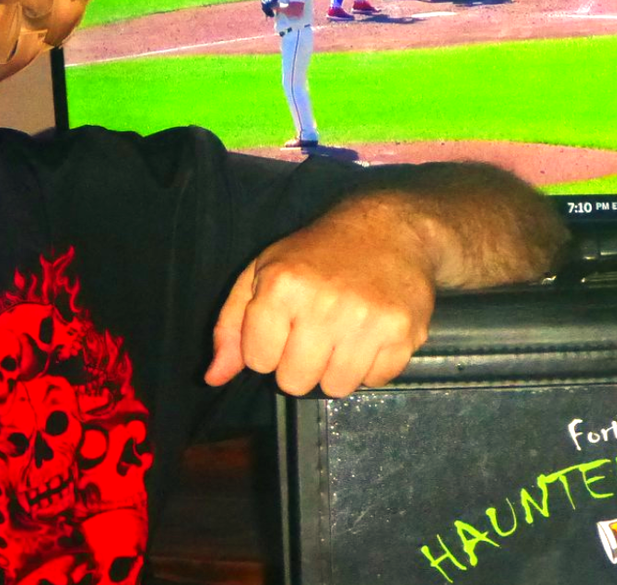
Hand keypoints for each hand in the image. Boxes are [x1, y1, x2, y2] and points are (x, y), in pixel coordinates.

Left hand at [204, 201, 434, 396]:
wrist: (389, 229)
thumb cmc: (317, 254)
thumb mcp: (261, 273)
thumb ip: (231, 326)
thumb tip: (213, 377)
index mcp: (282, 285)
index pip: (258, 360)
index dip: (268, 348)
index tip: (284, 327)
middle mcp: (324, 304)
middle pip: (295, 382)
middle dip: (300, 364)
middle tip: (314, 332)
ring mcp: (367, 320)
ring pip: (335, 388)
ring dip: (336, 368)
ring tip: (343, 333)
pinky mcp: (403, 333)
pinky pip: (374, 381)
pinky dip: (371, 365)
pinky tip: (369, 334)